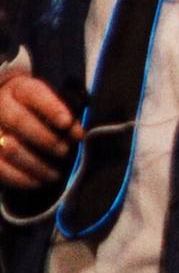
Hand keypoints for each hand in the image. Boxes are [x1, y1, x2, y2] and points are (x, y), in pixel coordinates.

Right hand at [0, 74, 81, 189]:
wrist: (8, 113)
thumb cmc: (38, 111)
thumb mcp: (51, 106)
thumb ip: (65, 116)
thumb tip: (76, 133)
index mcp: (19, 89)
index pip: (34, 94)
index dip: (51, 108)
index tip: (66, 122)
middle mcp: (0, 105)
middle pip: (19, 121)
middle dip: (46, 139)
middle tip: (64, 151)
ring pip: (9, 147)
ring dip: (36, 164)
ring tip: (55, 174)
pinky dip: (20, 178)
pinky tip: (37, 182)